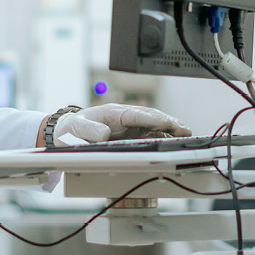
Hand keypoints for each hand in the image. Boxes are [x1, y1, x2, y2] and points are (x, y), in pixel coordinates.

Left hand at [55, 103, 190, 144]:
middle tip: (185, 130)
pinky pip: (151, 134)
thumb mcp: (77, 129)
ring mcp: (130, 126)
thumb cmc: (73, 129)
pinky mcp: (132, 134)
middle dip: (169, 122)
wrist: (69, 133)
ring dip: (170, 129)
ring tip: (186, 134)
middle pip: (151, 118)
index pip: (138, 115)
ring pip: (155, 125)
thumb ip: (90, 131)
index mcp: (114, 113)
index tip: (167, 123)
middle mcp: (125, 118)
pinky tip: (175, 140)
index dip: (153, 119)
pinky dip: (164, 136)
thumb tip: (105, 135)